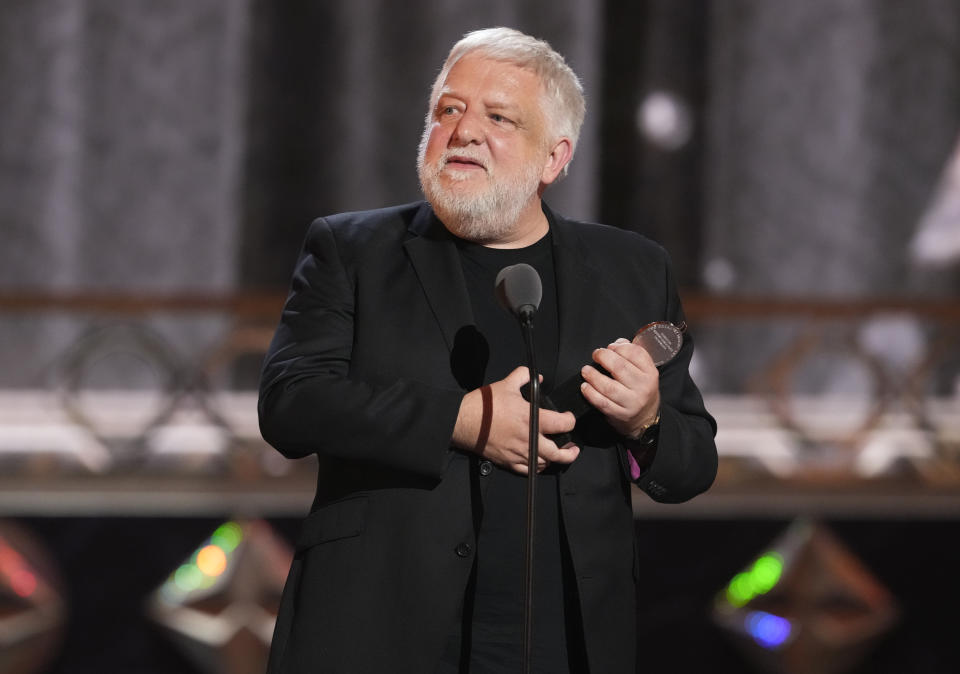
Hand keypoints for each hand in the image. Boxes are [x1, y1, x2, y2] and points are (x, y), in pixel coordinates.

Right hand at [452, 366, 579, 473]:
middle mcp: (528, 439)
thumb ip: (525, 376)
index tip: (568, 418)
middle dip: (570, 452)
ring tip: (557, 454)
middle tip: (573, 447)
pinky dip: (537, 467)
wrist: (463, 422)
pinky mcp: (508, 461)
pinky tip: (539, 462)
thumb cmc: (483, 406)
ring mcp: (519, 453)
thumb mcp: (506, 384)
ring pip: (545, 463)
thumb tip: (537, 377)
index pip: (562, 424)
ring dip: (554, 459)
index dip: (570, 420)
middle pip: (558, 453)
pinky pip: (529, 470)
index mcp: (531, 419)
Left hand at [580, 338, 660, 438]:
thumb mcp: (643, 370)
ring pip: (608, 386)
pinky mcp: (620, 414)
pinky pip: (602, 402)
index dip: (619, 347)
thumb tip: (616, 344)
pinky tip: (585, 387)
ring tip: (586, 370)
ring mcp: (631, 402)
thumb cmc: (640, 389)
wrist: (645, 417)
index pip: (635, 353)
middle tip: (596, 355)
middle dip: (603, 357)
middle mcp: (643, 387)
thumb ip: (631, 353)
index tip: (610, 347)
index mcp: (650, 373)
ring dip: (593, 376)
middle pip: (620, 367)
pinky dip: (591, 393)